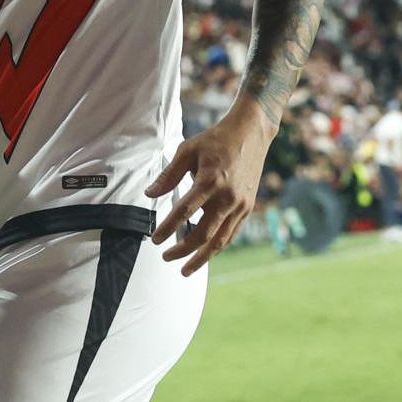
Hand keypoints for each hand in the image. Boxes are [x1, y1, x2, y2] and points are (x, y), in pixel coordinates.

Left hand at [145, 108, 276, 275]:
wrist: (251, 133)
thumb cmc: (216, 139)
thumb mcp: (187, 150)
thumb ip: (168, 175)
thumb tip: (149, 194)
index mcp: (210, 181)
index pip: (184, 212)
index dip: (168, 228)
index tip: (155, 240)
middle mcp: (227, 197)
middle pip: (203, 233)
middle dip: (183, 250)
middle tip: (165, 257)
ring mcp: (240, 204)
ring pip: (220, 240)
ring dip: (202, 257)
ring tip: (185, 269)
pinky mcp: (248, 206)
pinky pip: (231, 233)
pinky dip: (217, 245)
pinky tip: (206, 253)